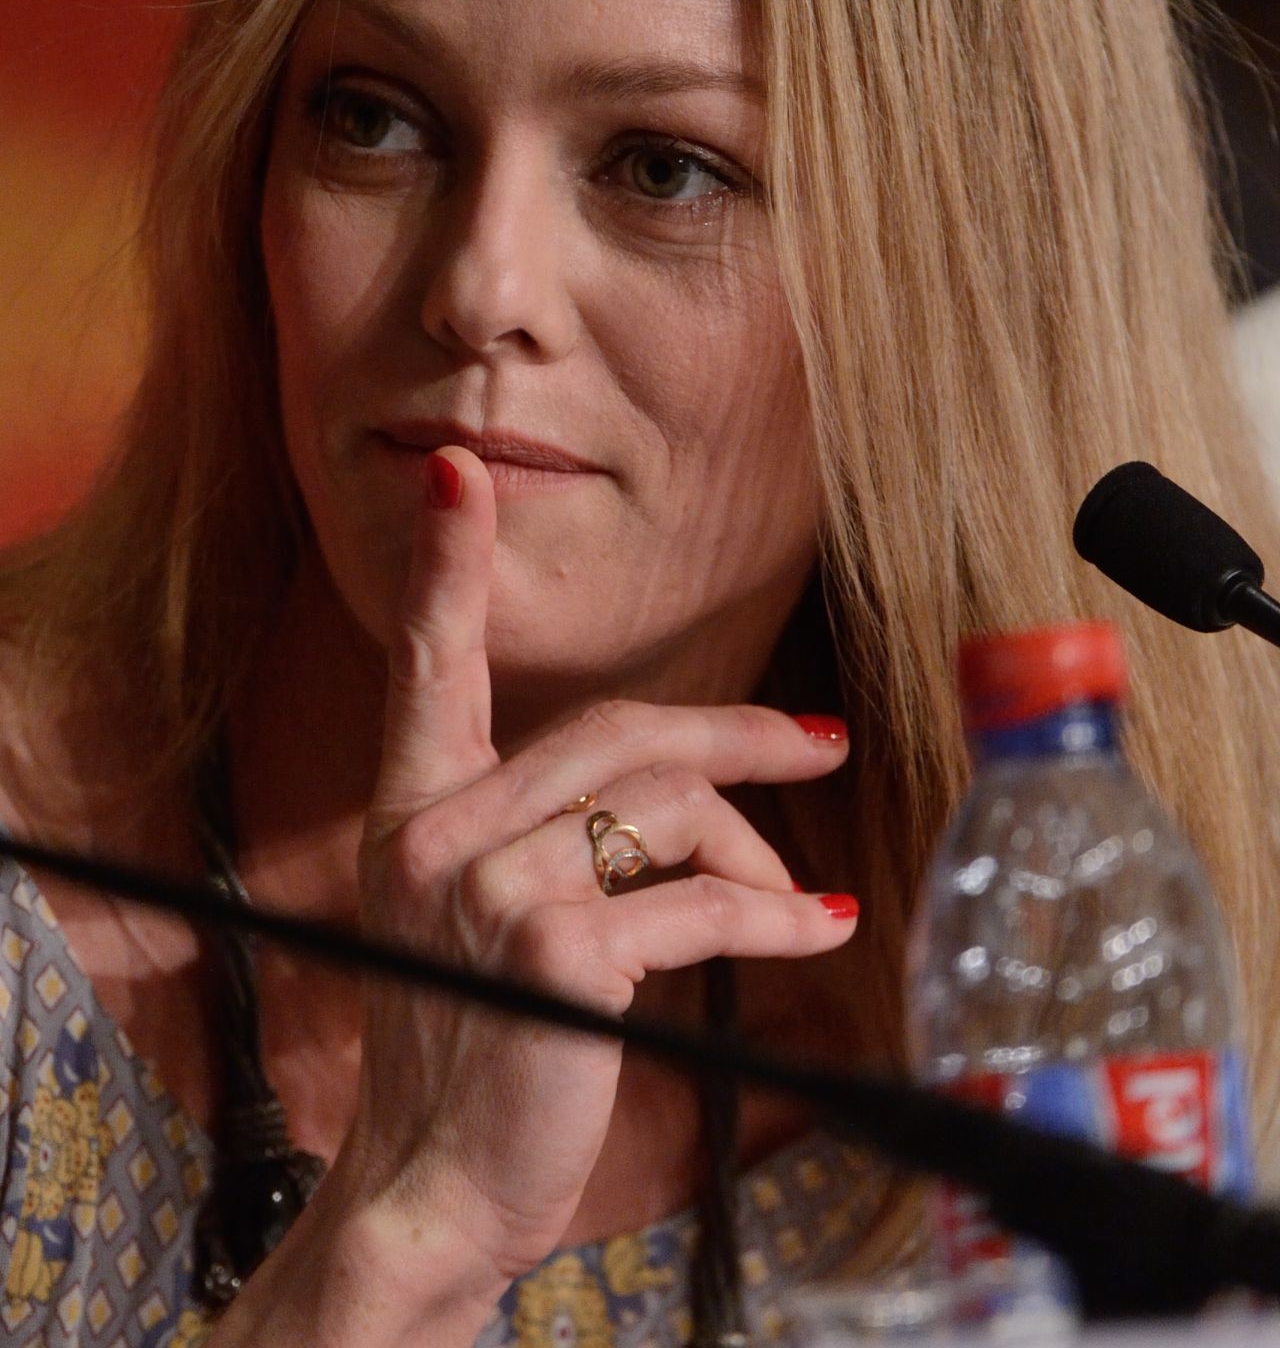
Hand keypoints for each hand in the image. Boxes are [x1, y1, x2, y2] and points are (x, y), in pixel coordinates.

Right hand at [333, 446, 855, 1306]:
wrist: (430, 1191)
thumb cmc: (477, 1051)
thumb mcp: (483, 923)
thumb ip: (556, 841)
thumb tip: (701, 805)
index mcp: (417, 810)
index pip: (428, 665)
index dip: (444, 567)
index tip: (456, 474)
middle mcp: (441, 831)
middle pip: (619, 730)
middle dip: (737, 733)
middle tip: (817, 743)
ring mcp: (493, 887)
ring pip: (669, 809)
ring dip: (756, 854)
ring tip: (796, 900)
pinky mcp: (557, 953)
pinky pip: (699, 901)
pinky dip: (776, 916)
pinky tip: (818, 929)